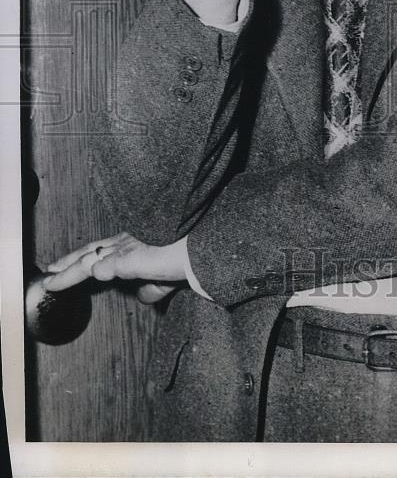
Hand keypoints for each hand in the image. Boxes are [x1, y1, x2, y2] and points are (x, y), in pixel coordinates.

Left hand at [44, 232, 187, 303]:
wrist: (206, 249)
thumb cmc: (190, 256)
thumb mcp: (166, 277)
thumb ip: (152, 287)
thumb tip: (141, 295)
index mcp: (135, 243)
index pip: (101, 250)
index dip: (80, 259)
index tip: (61, 267)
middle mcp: (129, 242)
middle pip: (90, 251)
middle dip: (68, 262)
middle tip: (49, 271)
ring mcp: (131, 248)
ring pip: (92, 259)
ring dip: (70, 272)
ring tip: (53, 279)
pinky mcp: (136, 257)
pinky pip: (112, 264)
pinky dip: (100, 269)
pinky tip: (91, 273)